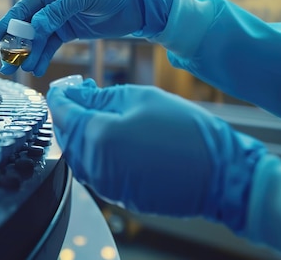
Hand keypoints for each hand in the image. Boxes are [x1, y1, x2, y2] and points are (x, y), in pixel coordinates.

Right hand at [0, 0, 173, 74]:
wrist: (134, 3)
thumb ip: (57, 12)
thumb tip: (34, 28)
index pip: (23, 8)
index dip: (7, 23)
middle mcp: (50, 4)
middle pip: (26, 27)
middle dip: (15, 46)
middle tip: (6, 64)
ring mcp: (58, 20)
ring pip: (37, 40)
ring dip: (29, 56)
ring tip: (21, 72)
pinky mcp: (68, 32)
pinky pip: (51, 47)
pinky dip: (44, 58)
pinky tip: (37, 70)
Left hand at [46, 80, 265, 229]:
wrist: (220, 175)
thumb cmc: (186, 131)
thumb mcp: (140, 98)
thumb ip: (99, 96)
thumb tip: (74, 94)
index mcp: (96, 135)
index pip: (60, 111)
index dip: (60, 94)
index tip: (66, 85)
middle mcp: (93, 164)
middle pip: (64, 134)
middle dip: (69, 113)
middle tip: (84, 94)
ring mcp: (103, 184)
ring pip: (77, 153)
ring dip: (81, 132)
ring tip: (102, 113)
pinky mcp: (115, 196)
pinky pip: (93, 169)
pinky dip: (95, 151)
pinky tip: (114, 137)